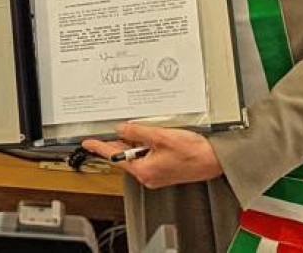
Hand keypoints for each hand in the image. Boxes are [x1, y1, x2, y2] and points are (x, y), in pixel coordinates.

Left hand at [81, 123, 222, 188]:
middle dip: (120, 140)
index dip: (99, 147)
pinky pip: (148, 154)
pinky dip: (146, 144)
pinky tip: (152, 134)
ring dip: (136, 140)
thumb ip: (137, 132)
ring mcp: (157, 173)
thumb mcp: (160, 136)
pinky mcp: (165, 168)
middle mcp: (148, 175)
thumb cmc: (194, 152)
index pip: (114, 157)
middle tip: (112, 127)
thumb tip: (121, 129)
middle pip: (126, 155)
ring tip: (140, 127)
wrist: (215, 159)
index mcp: (144, 171)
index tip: (87, 143)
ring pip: (138, 153)